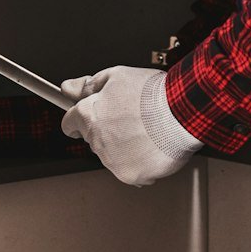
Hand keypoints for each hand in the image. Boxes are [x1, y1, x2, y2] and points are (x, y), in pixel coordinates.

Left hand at [60, 66, 201, 186]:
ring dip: (124, 146)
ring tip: (146, 130)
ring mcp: (112, 160)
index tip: (87, 118)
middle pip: (94, 139)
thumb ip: (88, 85)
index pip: (70, 123)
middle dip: (108, 130)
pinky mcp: (130, 175)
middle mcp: (96, 141)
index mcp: (89, 115)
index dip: (80, 118)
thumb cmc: (154, 94)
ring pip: (112, 156)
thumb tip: (68, 87)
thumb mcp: (117, 76)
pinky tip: (152, 146)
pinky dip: (141, 162)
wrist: (182, 113)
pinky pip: (131, 171)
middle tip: (130, 118)